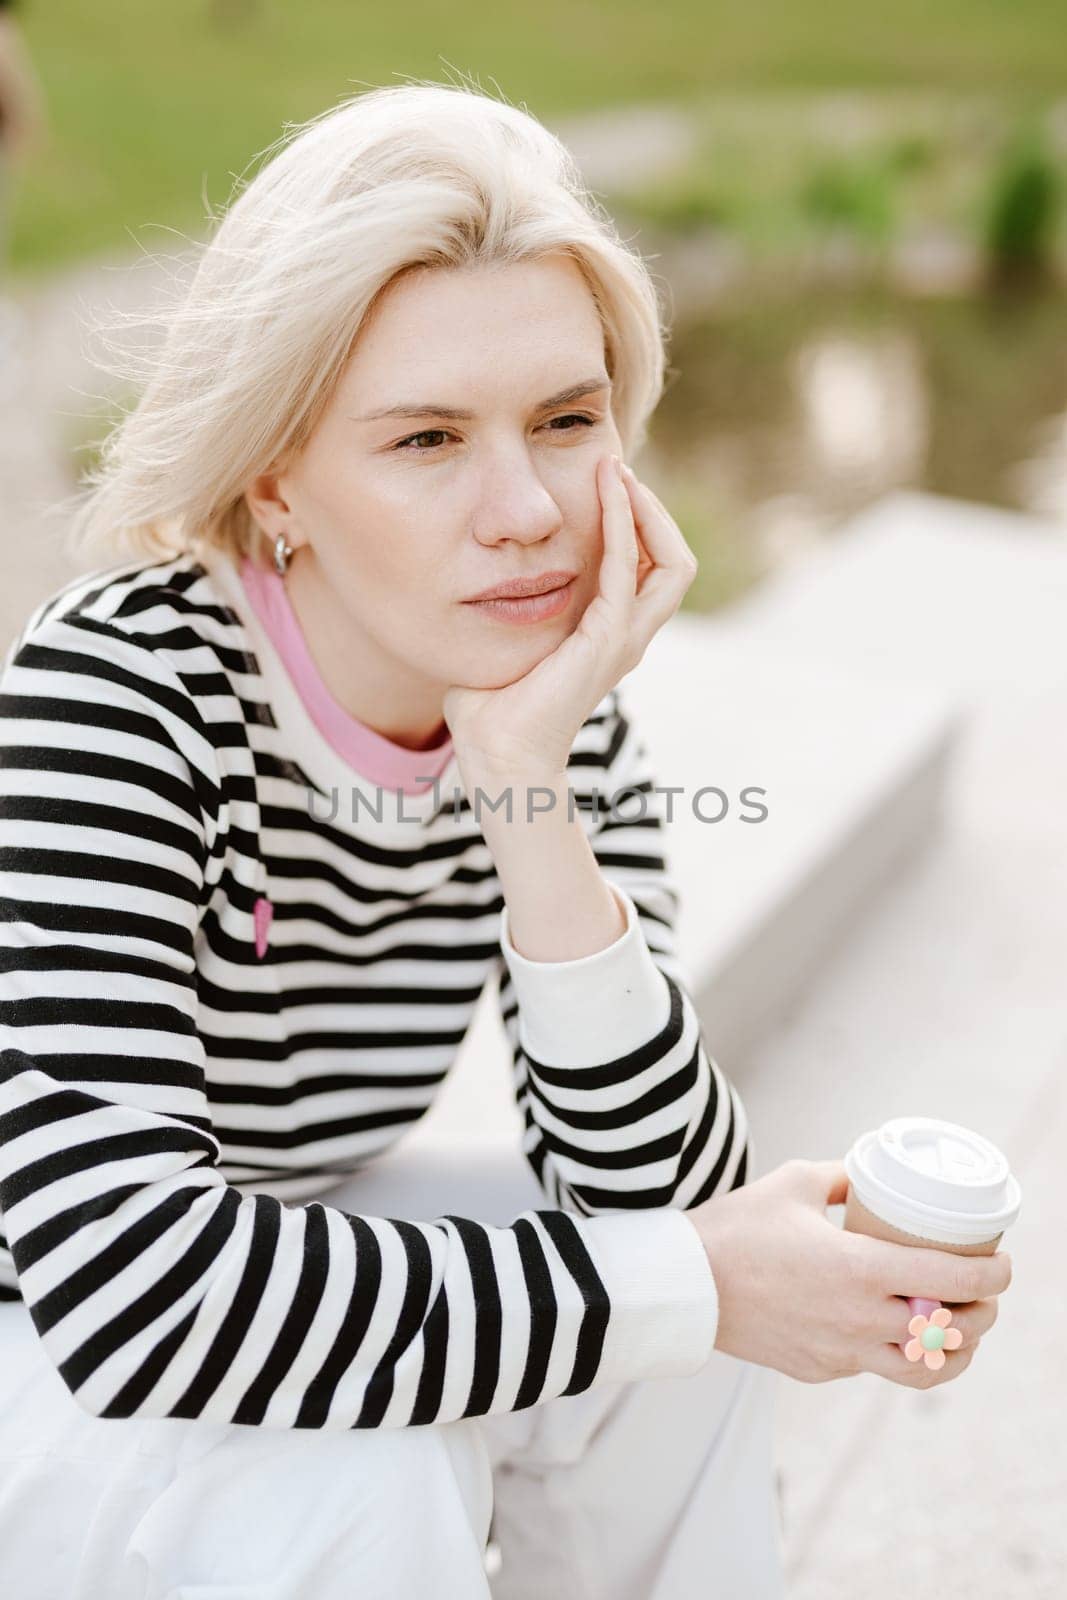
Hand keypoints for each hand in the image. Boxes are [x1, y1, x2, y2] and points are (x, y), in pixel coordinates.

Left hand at [441, 454, 696, 782]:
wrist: (498, 756)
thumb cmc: (491, 710)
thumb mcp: (507, 642)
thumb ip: (507, 610)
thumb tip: (478, 580)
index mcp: (610, 638)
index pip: (650, 571)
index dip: (637, 527)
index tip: (605, 485)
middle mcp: (628, 637)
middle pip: (674, 563)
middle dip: (652, 513)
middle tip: (618, 471)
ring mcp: (625, 640)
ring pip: (672, 563)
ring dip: (647, 512)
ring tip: (618, 473)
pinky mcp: (608, 640)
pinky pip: (628, 568)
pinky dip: (622, 523)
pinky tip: (607, 490)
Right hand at [683, 1159, 1011, 1387]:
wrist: (687, 1285)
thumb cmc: (736, 1228)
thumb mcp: (794, 1181)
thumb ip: (842, 1178)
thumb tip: (870, 1175)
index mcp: (859, 1268)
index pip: (951, 1279)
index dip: (992, 1275)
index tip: (1004, 1265)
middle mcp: (858, 1318)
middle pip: (949, 1331)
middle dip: (981, 1314)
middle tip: (986, 1296)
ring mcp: (840, 1352)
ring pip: (921, 1369)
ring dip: (951, 1351)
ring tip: (956, 1331)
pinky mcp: (820, 1370)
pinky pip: (873, 1367)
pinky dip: (894, 1352)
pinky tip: (890, 1331)